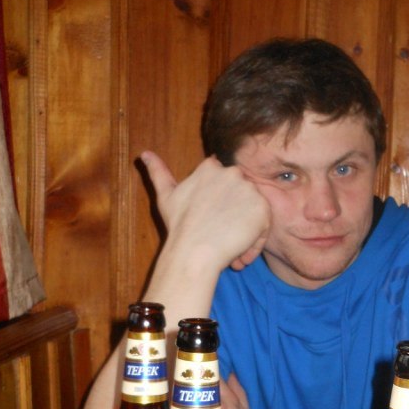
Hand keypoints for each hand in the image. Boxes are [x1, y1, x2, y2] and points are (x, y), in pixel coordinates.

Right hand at [141, 151, 270, 273]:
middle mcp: (232, 172)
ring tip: (229, 250)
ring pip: (253, 212)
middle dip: (234, 218)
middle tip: (221, 238)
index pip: (225, 182)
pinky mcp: (262, 208)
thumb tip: (144, 153)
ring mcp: (249, 189)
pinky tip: (238, 255)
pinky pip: (264, 226)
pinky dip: (254, 243)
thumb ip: (158, 172)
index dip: (220, 205)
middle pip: (241, 196)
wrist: (195, 250)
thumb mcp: (166, 195)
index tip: (211, 222)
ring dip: (245, 232)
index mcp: (211, 167)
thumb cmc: (179, 225)